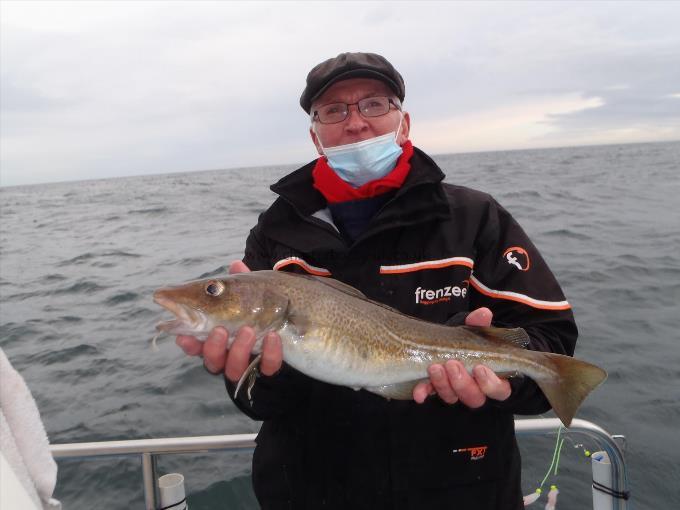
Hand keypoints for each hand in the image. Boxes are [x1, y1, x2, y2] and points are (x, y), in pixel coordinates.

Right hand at [175, 261, 283, 381]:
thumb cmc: (259, 305)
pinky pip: (268, 366)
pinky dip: (270, 352)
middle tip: (220, 329)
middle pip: (212, 361)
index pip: (196, 345)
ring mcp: (249, 361)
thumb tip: (236, 264)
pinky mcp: (270, 365)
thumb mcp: (250, 292)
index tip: (183, 335)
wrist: (291, 319)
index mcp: (217, 337)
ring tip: (247, 329)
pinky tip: (273, 336)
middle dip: (213, 347)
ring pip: (234, 369)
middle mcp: (229, 354)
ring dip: (238, 349)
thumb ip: (241, 282)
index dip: (189, 344)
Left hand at [412, 307, 511, 406]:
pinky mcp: (435, 390)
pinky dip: (424, 393)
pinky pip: (430, 394)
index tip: (479, 368)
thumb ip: (479, 324)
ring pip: (452, 397)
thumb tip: (484, 313)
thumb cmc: (466, 341)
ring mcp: (455, 392)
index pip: (500, 390)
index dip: (491, 383)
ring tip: (435, 367)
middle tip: (453, 364)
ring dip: (443, 384)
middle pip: (475, 398)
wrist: (441, 343)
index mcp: (492, 378)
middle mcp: (475, 390)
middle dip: (462, 382)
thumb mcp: (472, 331)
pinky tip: (419, 393)